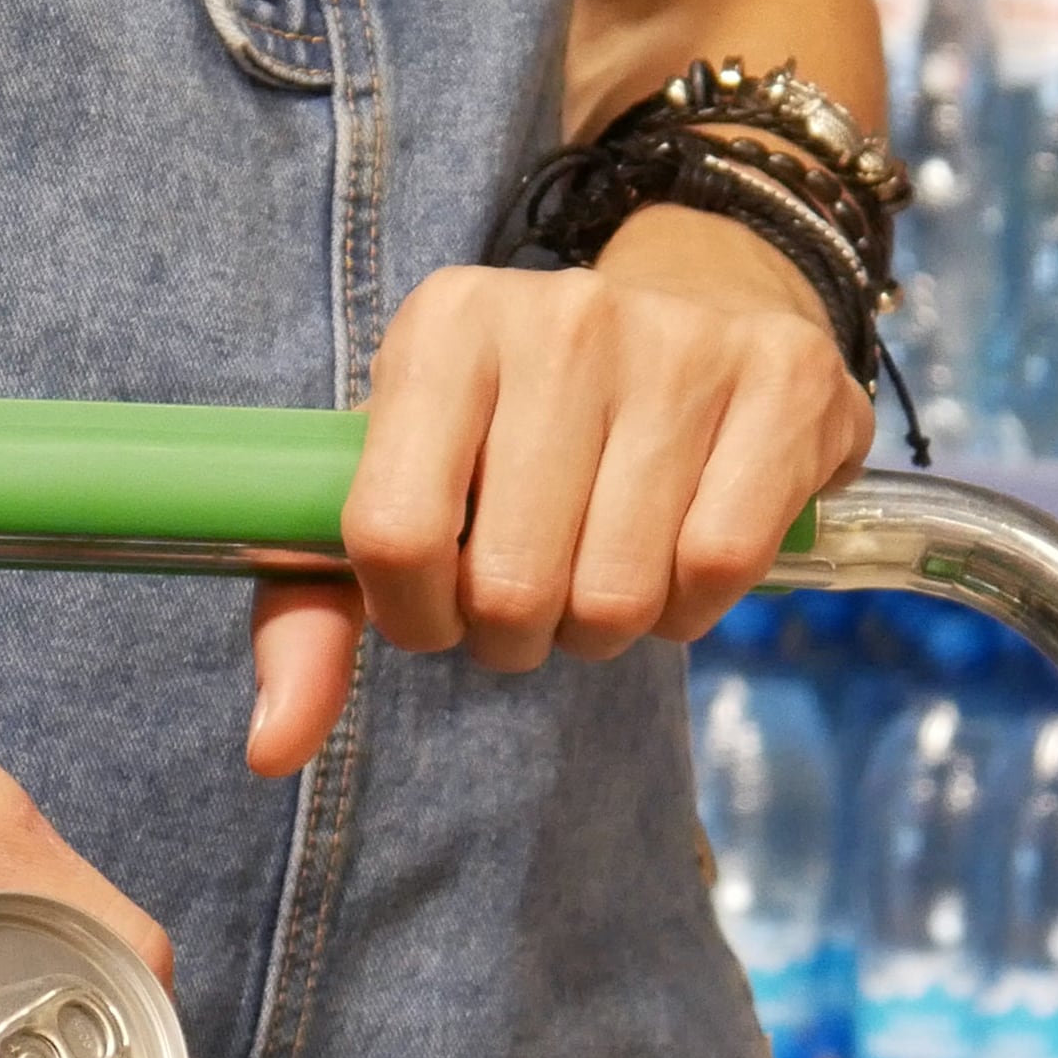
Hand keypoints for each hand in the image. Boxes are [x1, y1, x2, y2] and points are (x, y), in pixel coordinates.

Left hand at [244, 205, 872, 775]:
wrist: (702, 309)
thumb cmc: (524, 431)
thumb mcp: (403, 486)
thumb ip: (313, 616)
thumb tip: (274, 748)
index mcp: (445, 328)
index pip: (392, 535)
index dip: (419, 617)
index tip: (443, 606)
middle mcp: (560, 317)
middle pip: (514, 586)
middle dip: (520, 634)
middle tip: (537, 596)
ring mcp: (680, 342)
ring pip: (620, 593)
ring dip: (608, 627)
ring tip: (607, 571)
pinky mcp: (782, 381)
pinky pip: (719, 570)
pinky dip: (694, 607)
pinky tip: (680, 558)